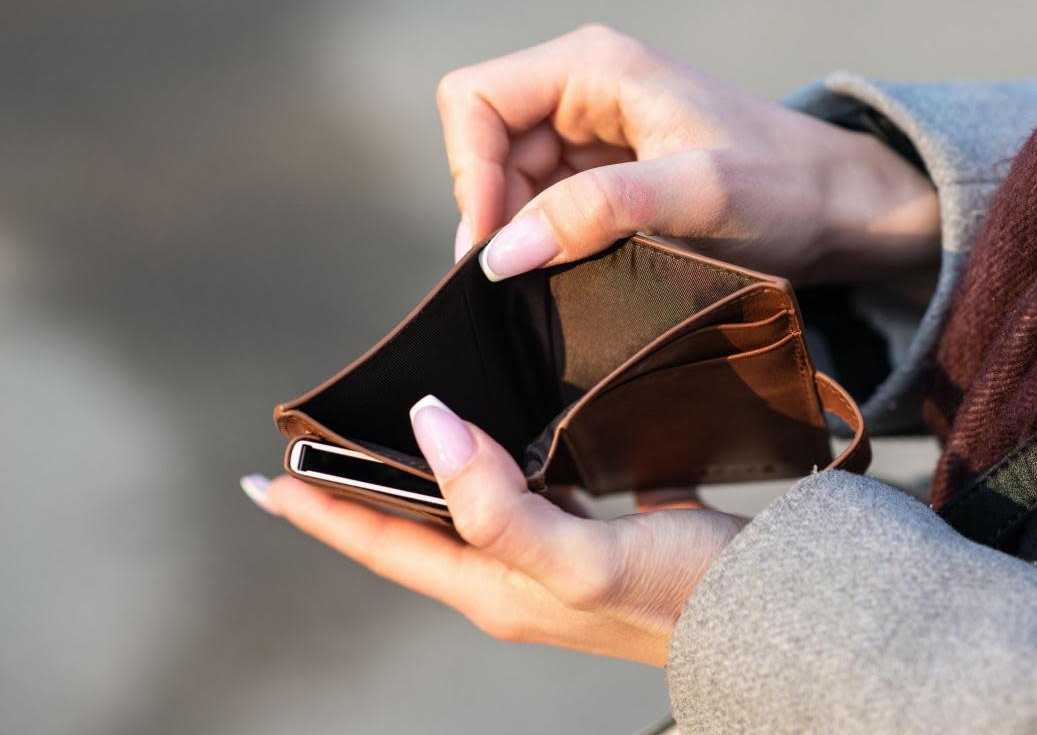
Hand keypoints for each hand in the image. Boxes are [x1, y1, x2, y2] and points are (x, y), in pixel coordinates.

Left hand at [242, 396, 745, 665]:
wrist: (769, 614)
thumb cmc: (680, 597)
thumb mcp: (580, 558)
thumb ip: (496, 505)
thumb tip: (428, 427)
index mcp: (492, 589)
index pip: (381, 546)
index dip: (319, 511)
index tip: (262, 475)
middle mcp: (510, 577)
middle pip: (411, 529)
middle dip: (357, 489)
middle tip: (316, 442)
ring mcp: (550, 558)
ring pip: (462, 507)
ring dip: (420, 474)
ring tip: (390, 432)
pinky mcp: (590, 534)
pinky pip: (520, 490)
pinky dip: (492, 459)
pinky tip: (501, 429)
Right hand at [438, 24, 937, 283]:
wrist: (839, 210)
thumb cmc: (786, 187)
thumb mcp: (698, 195)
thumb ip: (598, 212)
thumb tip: (503, 252)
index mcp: (592, 66)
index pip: (474, 100)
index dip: (470, 173)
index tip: (496, 247)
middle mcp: (581, 91)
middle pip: (484, 146)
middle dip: (493, 213)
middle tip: (521, 280)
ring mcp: (590, 134)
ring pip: (508, 184)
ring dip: (519, 235)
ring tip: (556, 280)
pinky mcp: (604, 176)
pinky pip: (542, 208)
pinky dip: (545, 244)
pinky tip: (572, 275)